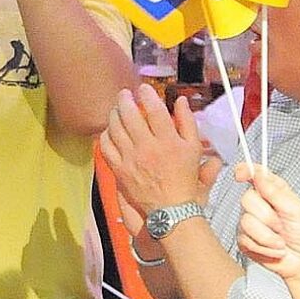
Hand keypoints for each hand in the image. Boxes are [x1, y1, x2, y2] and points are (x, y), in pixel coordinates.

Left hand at [101, 83, 213, 214]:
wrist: (172, 209)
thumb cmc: (184, 178)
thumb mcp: (194, 149)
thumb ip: (187, 122)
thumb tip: (181, 101)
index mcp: (168, 141)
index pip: (154, 110)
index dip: (147, 95)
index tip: (144, 89)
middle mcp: (148, 148)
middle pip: (130, 115)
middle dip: (125, 99)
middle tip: (125, 94)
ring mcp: (131, 159)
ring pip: (115, 128)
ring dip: (114, 114)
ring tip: (117, 109)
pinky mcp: (120, 170)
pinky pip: (106, 147)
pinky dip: (105, 135)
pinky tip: (110, 130)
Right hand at [235, 162, 299, 288]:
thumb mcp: (297, 210)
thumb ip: (276, 192)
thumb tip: (260, 176)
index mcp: (274, 192)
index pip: (255, 175)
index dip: (245, 171)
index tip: (241, 174)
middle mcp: (261, 205)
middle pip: (247, 199)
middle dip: (267, 216)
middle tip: (281, 224)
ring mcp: (251, 223)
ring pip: (245, 222)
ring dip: (267, 236)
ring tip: (280, 241)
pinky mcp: (246, 240)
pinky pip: (245, 239)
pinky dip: (264, 247)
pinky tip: (274, 249)